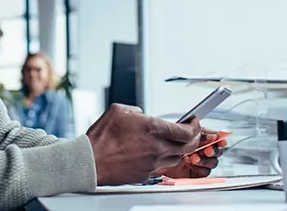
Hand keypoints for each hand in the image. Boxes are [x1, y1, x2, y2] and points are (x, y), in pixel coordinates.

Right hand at [86, 104, 200, 184]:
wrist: (91, 161)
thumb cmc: (101, 138)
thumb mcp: (118, 111)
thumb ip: (135, 110)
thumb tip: (141, 113)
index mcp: (153, 129)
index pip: (187, 131)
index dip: (195, 126)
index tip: (193, 122)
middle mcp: (156, 147)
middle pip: (188, 146)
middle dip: (192, 138)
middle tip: (189, 132)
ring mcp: (152, 163)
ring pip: (176, 157)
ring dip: (177, 149)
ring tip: (168, 142)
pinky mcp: (145, 174)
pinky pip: (160, 166)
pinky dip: (160, 159)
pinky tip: (150, 153)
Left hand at [153, 129, 227, 178]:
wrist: (152, 159)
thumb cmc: (161, 144)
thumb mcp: (174, 133)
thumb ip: (187, 129)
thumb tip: (196, 124)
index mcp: (197, 137)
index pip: (214, 137)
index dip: (219, 138)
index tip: (220, 138)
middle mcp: (200, 149)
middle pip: (216, 150)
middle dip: (213, 149)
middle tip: (206, 150)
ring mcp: (198, 162)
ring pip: (212, 162)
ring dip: (205, 159)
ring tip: (193, 157)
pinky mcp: (195, 173)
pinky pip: (204, 172)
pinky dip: (200, 168)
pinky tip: (190, 163)